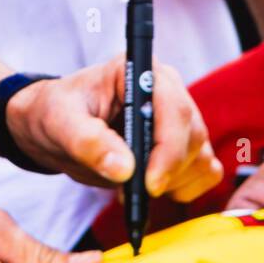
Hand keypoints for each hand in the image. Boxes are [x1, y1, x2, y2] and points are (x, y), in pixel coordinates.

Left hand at [6, 55, 223, 199]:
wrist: (56, 129)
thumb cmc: (56, 114)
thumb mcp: (60, 123)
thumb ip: (88, 141)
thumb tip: (125, 168)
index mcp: (139, 71)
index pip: (174, 108)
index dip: (168, 149)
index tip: (148, 184)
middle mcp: (166, 90)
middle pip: (192, 135)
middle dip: (166, 171)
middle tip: (130, 190)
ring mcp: (179, 118)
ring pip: (202, 156)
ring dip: (174, 182)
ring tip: (132, 186)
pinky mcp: (184, 143)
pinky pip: (207, 171)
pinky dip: (185, 188)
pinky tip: (151, 188)